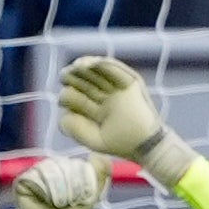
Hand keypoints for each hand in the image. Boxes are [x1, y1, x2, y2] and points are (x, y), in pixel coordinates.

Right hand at [14, 154, 104, 208]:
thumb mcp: (89, 196)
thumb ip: (99, 177)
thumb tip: (101, 156)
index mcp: (61, 168)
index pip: (73, 162)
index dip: (79, 179)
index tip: (79, 197)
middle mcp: (45, 168)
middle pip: (61, 164)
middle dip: (70, 185)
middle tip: (68, 202)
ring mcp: (31, 174)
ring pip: (49, 169)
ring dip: (58, 188)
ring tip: (59, 203)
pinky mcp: (21, 183)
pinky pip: (34, 177)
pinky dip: (45, 190)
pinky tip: (47, 201)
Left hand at [54, 55, 203, 182]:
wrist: (145, 144)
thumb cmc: (119, 144)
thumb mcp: (91, 138)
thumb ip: (73, 127)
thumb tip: (63, 113)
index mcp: (93, 108)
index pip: (76, 96)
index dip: (67, 96)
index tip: (63, 100)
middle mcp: (104, 96)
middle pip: (83, 81)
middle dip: (72, 77)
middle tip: (64, 75)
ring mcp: (116, 87)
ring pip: (96, 71)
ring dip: (84, 66)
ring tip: (76, 66)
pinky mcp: (130, 81)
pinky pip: (114, 68)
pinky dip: (102, 64)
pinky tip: (89, 64)